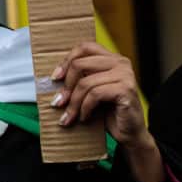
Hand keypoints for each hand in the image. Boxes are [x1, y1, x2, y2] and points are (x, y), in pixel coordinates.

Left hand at [51, 41, 163, 181]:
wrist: (129, 133)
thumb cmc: (107, 112)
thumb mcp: (90, 91)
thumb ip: (78, 79)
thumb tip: (52, 78)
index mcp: (111, 58)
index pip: (84, 47)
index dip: (66, 61)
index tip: (55, 78)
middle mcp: (120, 63)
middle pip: (80, 64)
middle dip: (66, 86)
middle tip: (58, 102)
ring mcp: (126, 75)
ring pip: (85, 82)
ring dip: (73, 102)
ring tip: (69, 116)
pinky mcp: (126, 90)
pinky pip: (95, 94)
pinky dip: (85, 107)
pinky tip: (84, 118)